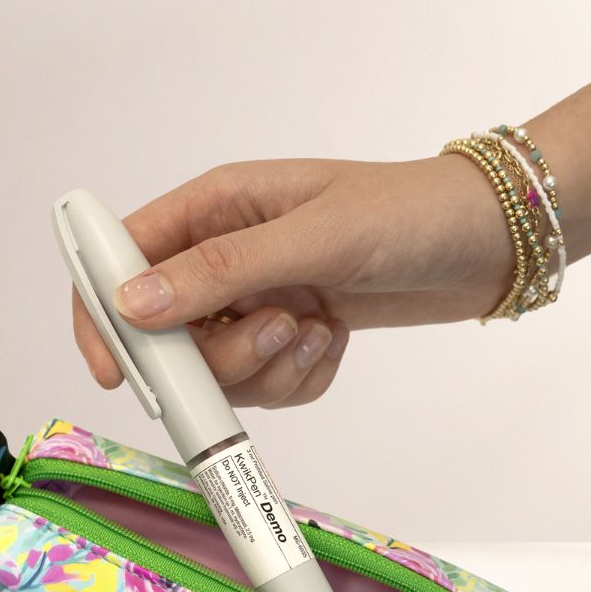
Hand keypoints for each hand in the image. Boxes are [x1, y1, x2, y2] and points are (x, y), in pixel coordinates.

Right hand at [73, 156, 513, 407]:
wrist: (483, 243)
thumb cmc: (407, 214)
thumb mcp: (314, 235)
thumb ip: (223, 269)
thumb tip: (133, 303)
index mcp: (217, 207)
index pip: (126, 260)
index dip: (107, 316)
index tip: (120, 370)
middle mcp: (230, 255)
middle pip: (173, 332)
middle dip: (222, 353)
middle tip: (279, 329)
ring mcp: (263, 298)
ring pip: (224, 367)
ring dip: (269, 366)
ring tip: (320, 330)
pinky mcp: (296, 334)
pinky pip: (272, 383)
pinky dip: (302, 377)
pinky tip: (335, 340)